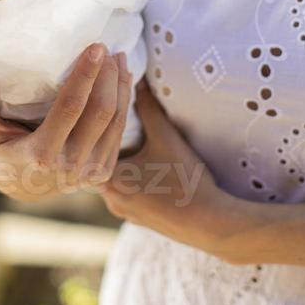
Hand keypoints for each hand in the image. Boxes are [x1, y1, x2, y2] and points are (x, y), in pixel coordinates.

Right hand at [0, 44, 132, 202]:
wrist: (25, 190)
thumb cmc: (5, 153)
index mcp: (42, 155)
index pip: (71, 108)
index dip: (86, 75)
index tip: (96, 47)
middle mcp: (70, 166)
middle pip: (99, 112)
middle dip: (107, 76)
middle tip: (108, 49)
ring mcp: (90, 173)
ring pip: (115, 121)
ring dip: (120, 86)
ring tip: (119, 58)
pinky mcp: (104, 173)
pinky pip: (119, 132)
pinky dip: (124, 103)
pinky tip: (122, 81)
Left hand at [97, 78, 233, 256]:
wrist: (213, 224)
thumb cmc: (186, 180)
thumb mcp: (166, 137)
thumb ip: (148, 107)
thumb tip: (137, 80)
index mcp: (110, 181)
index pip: (90, 145)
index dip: (95, 124)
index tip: (99, 107)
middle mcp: (111, 200)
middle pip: (100, 163)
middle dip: (107, 141)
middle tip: (111, 119)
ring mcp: (126, 213)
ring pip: (115, 179)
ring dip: (121, 161)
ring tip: (130, 140)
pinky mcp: (141, 219)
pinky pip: (129, 192)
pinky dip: (132, 177)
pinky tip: (145, 165)